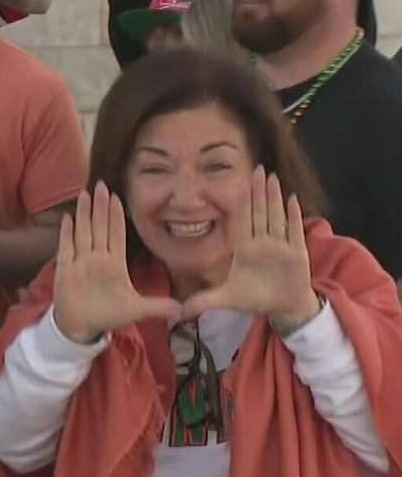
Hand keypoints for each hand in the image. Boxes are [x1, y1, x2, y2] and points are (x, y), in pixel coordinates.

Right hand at [52, 183, 181, 343]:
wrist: (82, 326)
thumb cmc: (107, 314)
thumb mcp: (136, 310)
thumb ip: (158, 306)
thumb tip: (183, 310)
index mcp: (115, 264)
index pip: (117, 234)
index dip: (117, 216)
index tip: (118, 197)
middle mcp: (97, 258)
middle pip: (99, 227)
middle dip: (101, 206)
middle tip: (101, 184)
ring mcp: (80, 262)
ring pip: (83, 233)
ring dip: (84, 214)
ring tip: (85, 194)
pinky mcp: (66, 270)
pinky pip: (66, 248)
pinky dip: (66, 234)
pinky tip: (67, 218)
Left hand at [182, 167, 318, 326]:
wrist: (282, 307)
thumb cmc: (254, 298)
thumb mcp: (227, 299)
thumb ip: (205, 301)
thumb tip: (182, 311)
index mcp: (244, 249)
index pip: (241, 221)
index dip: (240, 202)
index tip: (238, 182)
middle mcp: (262, 243)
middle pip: (259, 212)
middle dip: (258, 191)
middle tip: (257, 168)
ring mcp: (280, 246)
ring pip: (276, 217)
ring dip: (274, 197)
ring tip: (273, 177)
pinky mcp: (296, 254)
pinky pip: (294, 231)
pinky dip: (294, 216)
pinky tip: (293, 199)